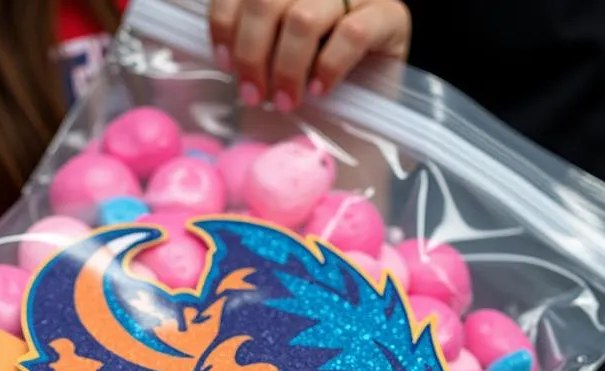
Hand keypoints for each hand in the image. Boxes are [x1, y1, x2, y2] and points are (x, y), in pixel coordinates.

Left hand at [209, 0, 410, 108]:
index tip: (225, 65)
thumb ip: (242, 44)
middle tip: (254, 95)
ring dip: (286, 68)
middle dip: (251, 54)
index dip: (226, 22)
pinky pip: (353, 34)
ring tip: (286, 102)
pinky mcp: (389, 15)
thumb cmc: (304, 92)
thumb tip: (215, 51)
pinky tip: (320, 91)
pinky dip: (329, 67)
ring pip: (305, 18)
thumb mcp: (264, 65)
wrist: (358, 124)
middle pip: (267, 0)